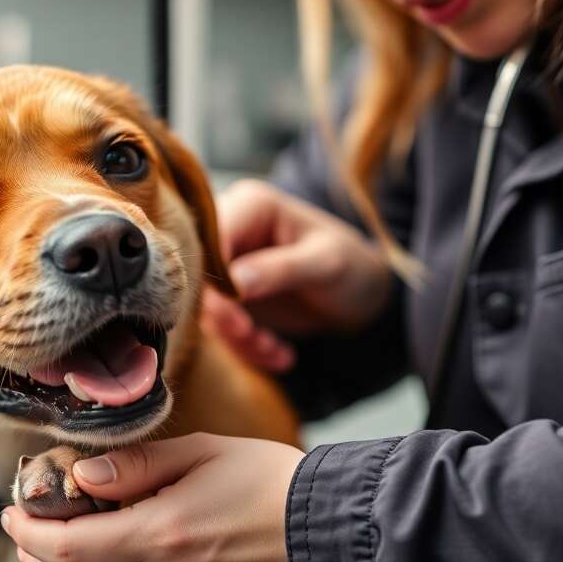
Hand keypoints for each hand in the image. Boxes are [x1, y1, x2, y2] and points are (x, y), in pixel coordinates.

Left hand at [0, 433, 304, 561]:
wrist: (330, 530)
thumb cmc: (269, 481)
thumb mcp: (201, 452)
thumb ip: (135, 465)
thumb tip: (82, 476)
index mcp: (165, 532)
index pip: (70, 546)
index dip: (29, 531)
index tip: (13, 509)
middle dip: (33, 561)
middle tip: (21, 530)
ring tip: (47, 555)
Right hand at [202, 179, 392, 371]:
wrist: (363, 296)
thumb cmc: (351, 266)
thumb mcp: (325, 263)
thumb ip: (280, 269)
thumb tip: (233, 283)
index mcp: (251, 205)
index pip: (210, 238)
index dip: (214, 278)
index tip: (240, 316)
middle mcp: (230, 231)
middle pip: (199, 275)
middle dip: (225, 316)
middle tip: (254, 338)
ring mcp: (227, 266)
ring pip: (207, 307)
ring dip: (238, 338)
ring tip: (276, 353)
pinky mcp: (230, 298)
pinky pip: (221, 326)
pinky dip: (246, 348)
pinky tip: (280, 355)